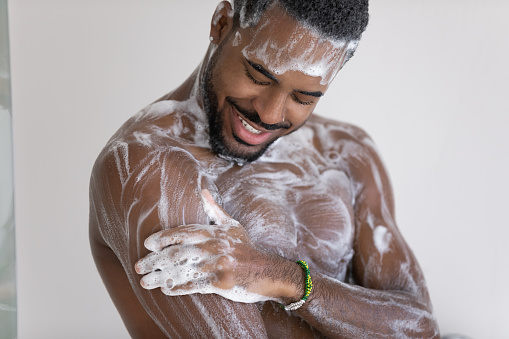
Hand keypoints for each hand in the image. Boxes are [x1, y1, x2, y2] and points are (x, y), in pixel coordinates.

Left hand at [135, 189, 274, 302]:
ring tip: (145, 282)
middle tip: (139, 266)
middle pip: (177, 253)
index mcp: (214, 232)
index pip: (182, 233)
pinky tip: (166, 290)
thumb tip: (203, 190)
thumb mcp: (232, 225)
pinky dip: (178, 288)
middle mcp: (214, 247)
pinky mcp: (221, 282)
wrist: (268, 270)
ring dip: (161, 277)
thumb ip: (214, 209)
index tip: (147, 245)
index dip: (162, 239)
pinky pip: (194, 286)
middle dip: (154, 261)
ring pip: (182, 270)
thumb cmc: (247, 248)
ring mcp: (217, 265)